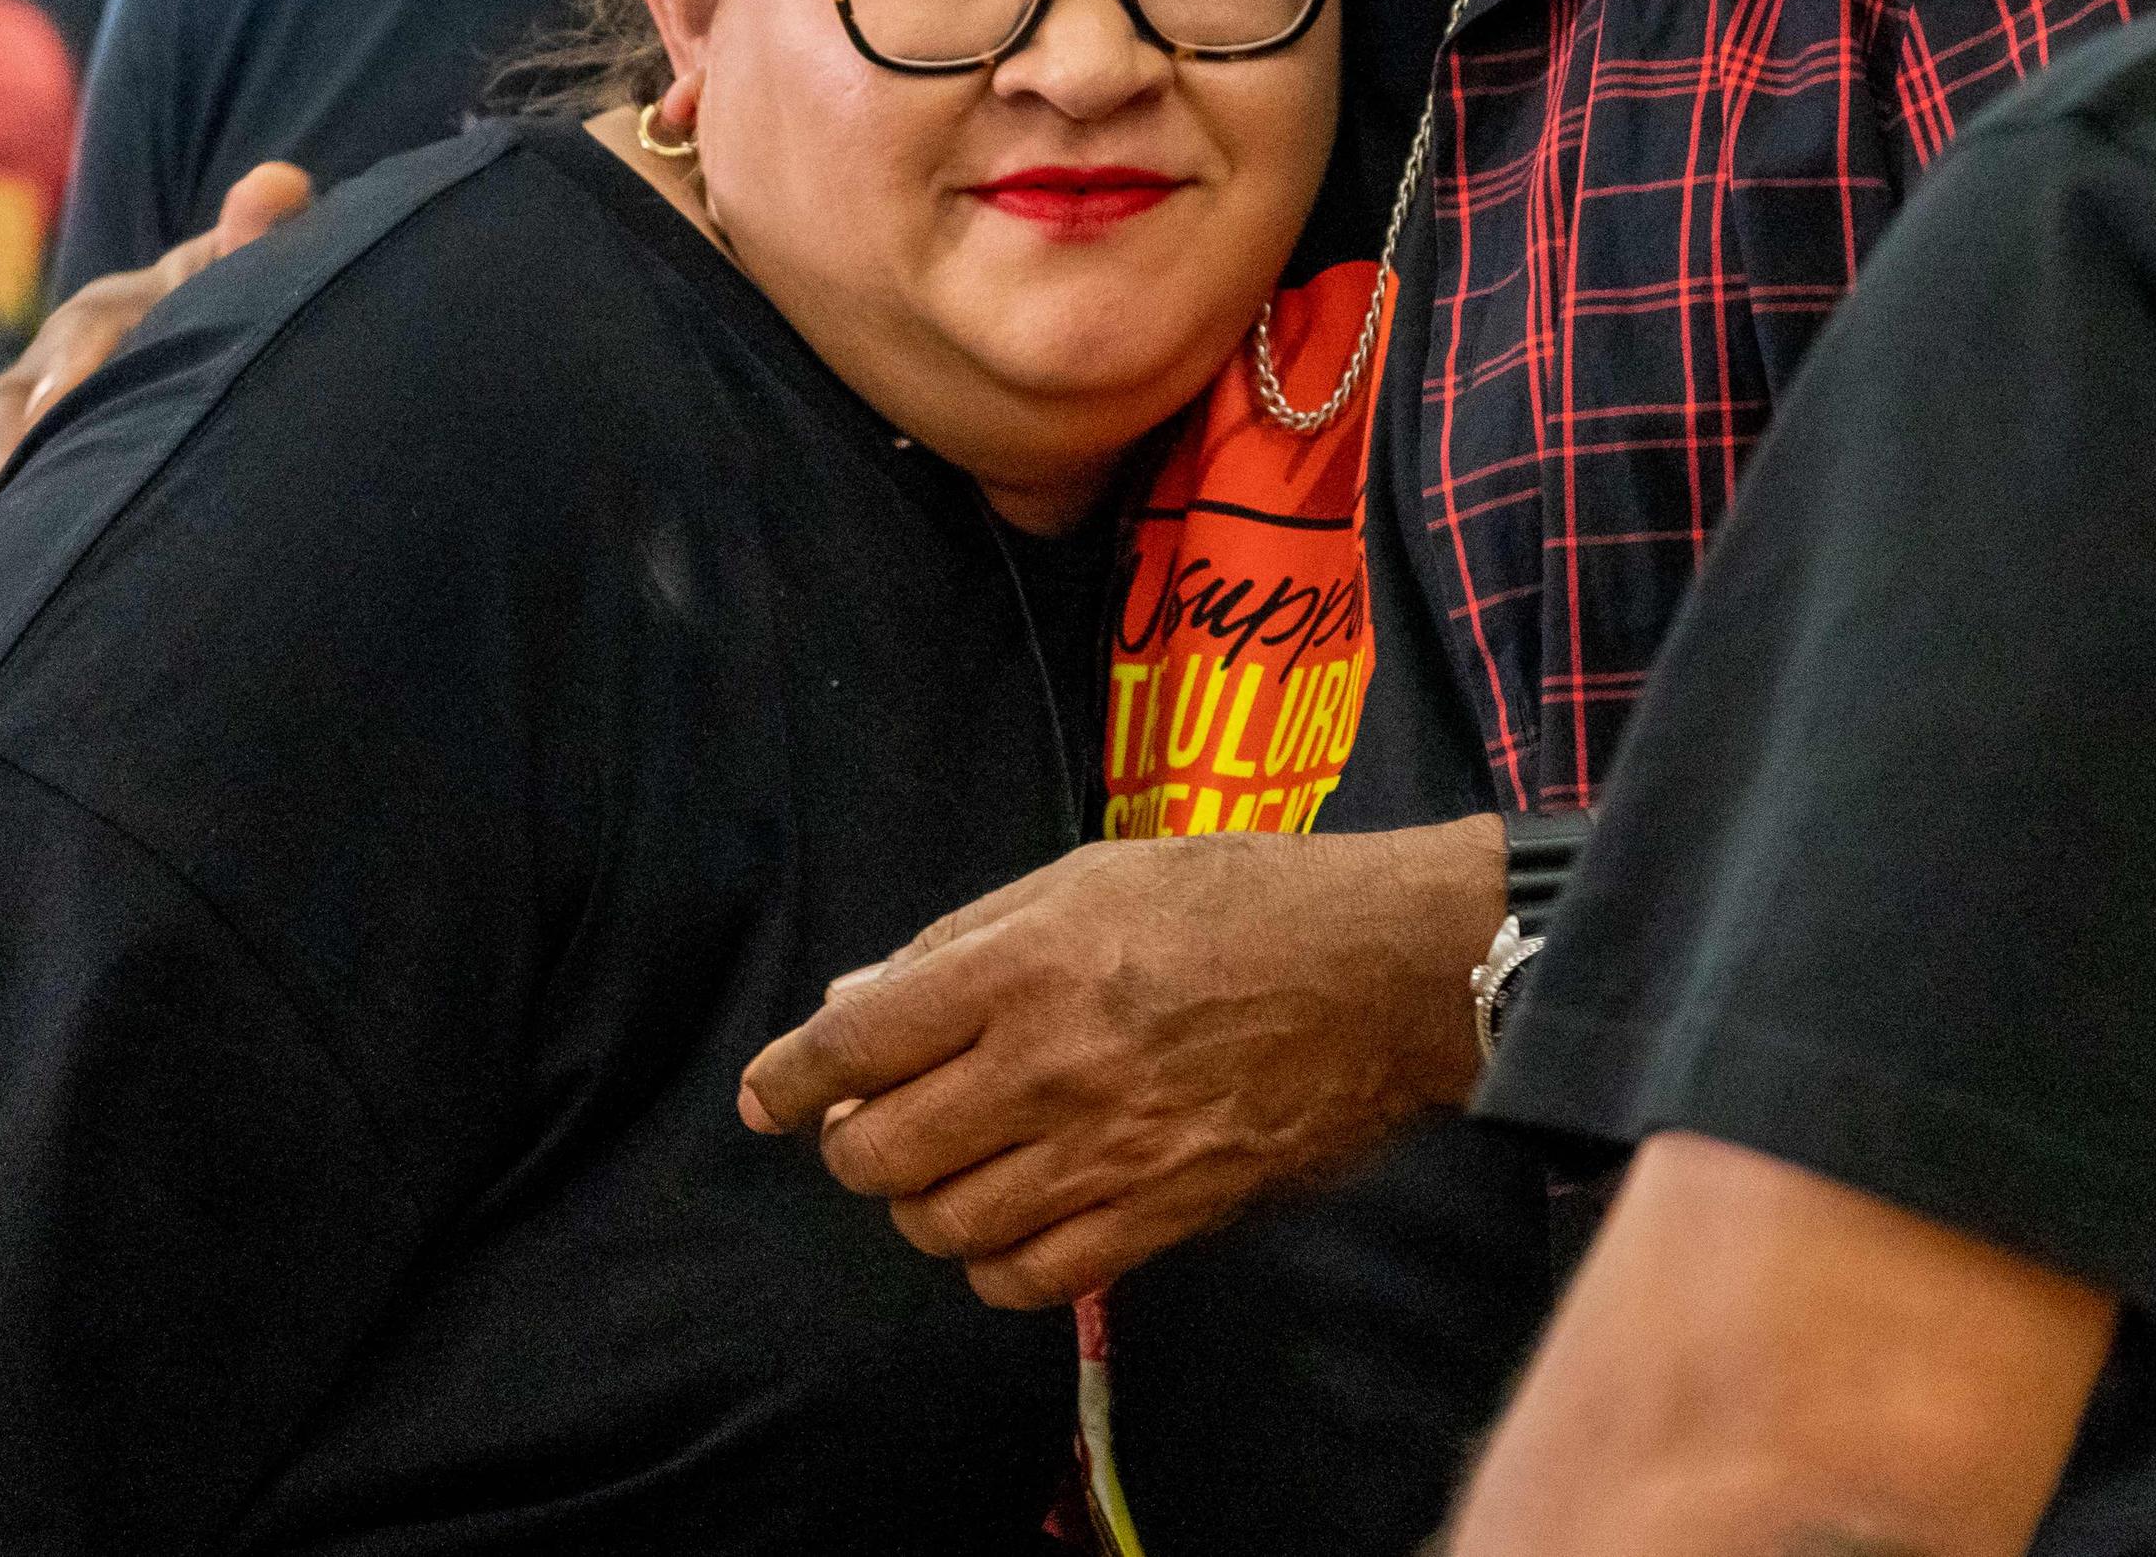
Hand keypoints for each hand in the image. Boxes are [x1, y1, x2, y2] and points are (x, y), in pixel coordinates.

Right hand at [0, 162, 309, 574]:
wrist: (225, 336)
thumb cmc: (249, 303)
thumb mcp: (265, 263)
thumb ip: (266, 231)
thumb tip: (273, 187)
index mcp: (120, 308)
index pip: (90, 329)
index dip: (72, 364)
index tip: (57, 405)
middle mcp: (57, 361)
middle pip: (13, 402)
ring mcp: (32, 419)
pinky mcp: (22, 469)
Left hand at [733, 817, 1504, 1310]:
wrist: (1388, 972)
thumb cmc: (1240, 898)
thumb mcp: (1090, 876)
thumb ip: (962, 941)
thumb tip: (854, 999)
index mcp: (1023, 966)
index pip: (859, 1041)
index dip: (792, 1078)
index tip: (767, 1098)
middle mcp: (1050, 1066)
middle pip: (885, 1152)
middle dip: (855, 1146)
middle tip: (876, 1123)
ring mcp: (1107, 1152)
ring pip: (947, 1226)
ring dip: (922, 1206)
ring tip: (944, 1170)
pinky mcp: (1165, 1216)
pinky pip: (1034, 1279)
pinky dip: (994, 1264)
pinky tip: (1005, 1227)